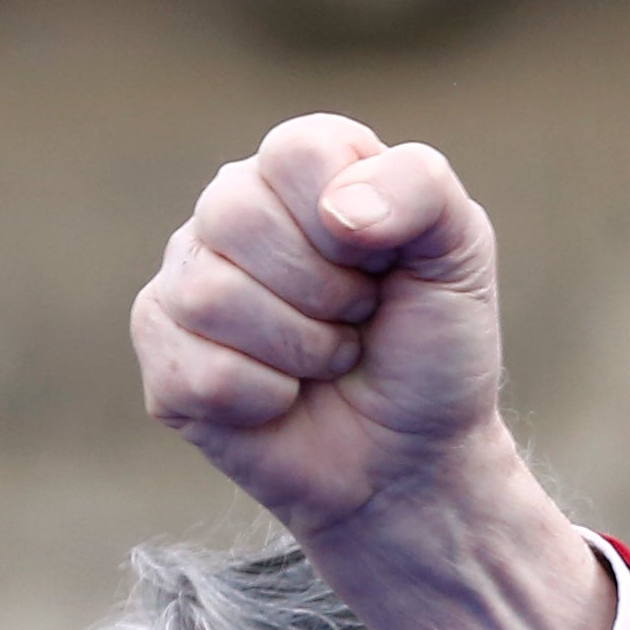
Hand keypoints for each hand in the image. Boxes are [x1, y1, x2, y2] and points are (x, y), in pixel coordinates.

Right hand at [129, 114, 611, 629]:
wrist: (421, 480)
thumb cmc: (445, 365)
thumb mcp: (464, 264)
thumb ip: (425, 195)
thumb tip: (345, 207)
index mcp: (302, 172)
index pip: (300, 149)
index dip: (363, 225)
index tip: (395, 275)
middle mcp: (230, 217)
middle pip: (245, 218)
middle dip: (335, 297)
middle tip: (365, 339)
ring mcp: (184, 288)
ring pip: (213, 291)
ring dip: (300, 351)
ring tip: (330, 374)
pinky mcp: (165, 366)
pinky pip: (190, 364)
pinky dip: (257, 399)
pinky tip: (286, 409)